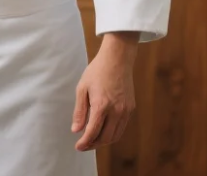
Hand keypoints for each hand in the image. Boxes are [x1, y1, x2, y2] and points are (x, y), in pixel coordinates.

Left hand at [72, 32, 137, 151]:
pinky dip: (113, 133)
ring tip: (93, 140)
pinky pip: (122, 127)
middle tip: (84, 144)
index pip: (93, 132)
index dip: (85, 142)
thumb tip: (76, 130)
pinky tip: (104, 130)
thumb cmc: (97, 71)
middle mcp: (116, 111)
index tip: (78, 147)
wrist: (117, 59)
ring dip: (104, 141)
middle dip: (93, 144)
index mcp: (101, 105)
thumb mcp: (82, 88)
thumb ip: (80, 111)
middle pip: (105, 138)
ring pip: (115, 136)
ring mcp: (125, 110)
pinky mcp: (131, 108)